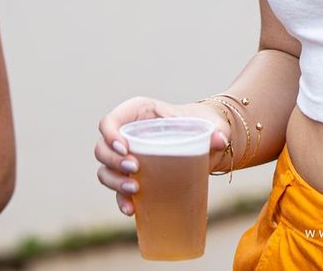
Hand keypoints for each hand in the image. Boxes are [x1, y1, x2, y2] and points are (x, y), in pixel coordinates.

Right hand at [94, 96, 229, 215]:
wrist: (206, 142)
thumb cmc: (201, 125)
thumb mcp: (208, 124)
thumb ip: (216, 129)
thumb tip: (220, 140)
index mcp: (138, 113)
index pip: (109, 121)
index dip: (109, 134)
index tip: (125, 148)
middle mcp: (127, 134)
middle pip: (102, 148)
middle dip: (113, 161)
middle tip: (134, 169)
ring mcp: (126, 157)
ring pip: (105, 170)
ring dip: (114, 182)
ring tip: (134, 190)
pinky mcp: (132, 178)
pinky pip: (117, 190)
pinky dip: (120, 200)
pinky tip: (131, 210)